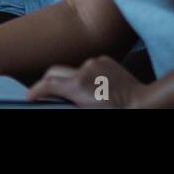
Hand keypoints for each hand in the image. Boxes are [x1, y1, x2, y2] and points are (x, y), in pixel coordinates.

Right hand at [25, 56, 146, 107]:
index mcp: (76, 85)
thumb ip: (67, 103)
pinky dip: (88, 75)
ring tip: (81, 95)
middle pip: (54, 71)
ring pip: (73, 69)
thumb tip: (56, 101)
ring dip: (71, 79)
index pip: (46, 84)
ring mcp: (96, 62)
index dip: (34, 91)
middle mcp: (83, 69)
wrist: (144, 104)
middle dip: (47, 82)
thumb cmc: (116, 113)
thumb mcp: (85, 112)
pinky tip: (98, 87)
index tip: (29, 97)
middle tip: (44, 94)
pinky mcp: (107, 60)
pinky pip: (90, 66)